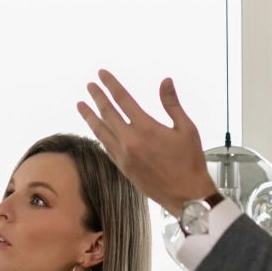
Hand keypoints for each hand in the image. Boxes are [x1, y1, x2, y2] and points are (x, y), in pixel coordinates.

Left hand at [77, 71, 217, 212]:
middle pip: (107, 113)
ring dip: (90, 116)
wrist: (186, 196)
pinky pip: (106, 147)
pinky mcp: (123, 168)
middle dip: (97, 97)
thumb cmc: (190, 162)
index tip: (102, 74)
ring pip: (101, 132)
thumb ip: (172, 103)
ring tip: (81, 105)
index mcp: (146, 128)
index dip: (111, 85)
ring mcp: (124, 156)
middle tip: (89, 86)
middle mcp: (130, 141)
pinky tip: (96, 129)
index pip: (123, 100)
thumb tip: (165, 81)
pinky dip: (99, 135)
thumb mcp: (187, 128)